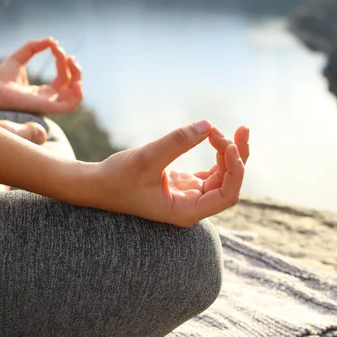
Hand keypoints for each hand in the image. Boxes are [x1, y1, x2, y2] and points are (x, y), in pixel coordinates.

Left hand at [0, 38, 83, 114]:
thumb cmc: (0, 77)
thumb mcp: (20, 56)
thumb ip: (34, 47)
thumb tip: (52, 40)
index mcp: (42, 92)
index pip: (61, 78)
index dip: (62, 62)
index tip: (55, 47)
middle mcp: (47, 100)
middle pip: (70, 86)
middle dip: (73, 69)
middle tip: (67, 55)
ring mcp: (48, 105)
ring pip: (74, 96)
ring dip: (78, 78)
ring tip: (72, 63)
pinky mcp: (46, 107)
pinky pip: (70, 106)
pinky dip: (78, 95)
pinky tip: (76, 80)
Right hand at [95, 121, 249, 226]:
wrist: (95, 185)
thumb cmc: (116, 178)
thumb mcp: (146, 158)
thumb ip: (177, 142)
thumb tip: (208, 125)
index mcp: (186, 210)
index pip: (227, 195)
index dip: (235, 170)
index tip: (229, 145)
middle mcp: (192, 206)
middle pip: (229, 183)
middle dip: (237, 156)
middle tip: (241, 129)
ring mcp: (188, 195)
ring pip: (222, 176)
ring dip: (227, 153)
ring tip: (221, 129)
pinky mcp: (182, 184)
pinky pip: (210, 171)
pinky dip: (215, 154)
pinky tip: (213, 136)